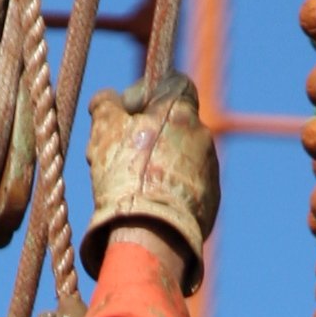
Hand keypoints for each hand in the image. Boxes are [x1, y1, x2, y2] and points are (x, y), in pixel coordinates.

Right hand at [79, 73, 220, 292]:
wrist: (153, 234)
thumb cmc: (127, 176)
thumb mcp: (104, 130)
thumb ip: (106, 104)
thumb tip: (106, 99)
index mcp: (181, 110)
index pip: (174, 82)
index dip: (148, 92)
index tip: (128, 113)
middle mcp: (202, 134)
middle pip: (174, 123)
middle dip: (150, 133)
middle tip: (123, 154)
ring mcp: (210, 168)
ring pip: (181, 155)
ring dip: (161, 162)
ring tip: (135, 186)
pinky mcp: (212, 199)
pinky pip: (189, 185)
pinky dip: (171, 189)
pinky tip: (150, 204)